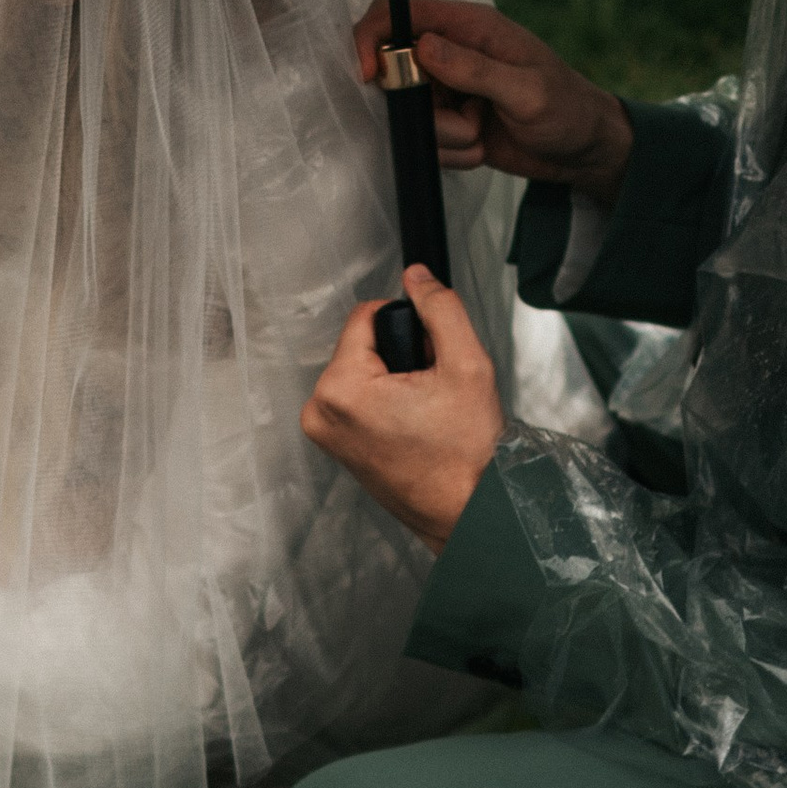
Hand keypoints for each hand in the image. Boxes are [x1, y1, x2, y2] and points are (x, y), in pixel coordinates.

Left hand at [302, 272, 503, 552]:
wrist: (466, 511)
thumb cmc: (466, 456)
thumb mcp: (467, 365)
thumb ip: (440, 309)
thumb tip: (417, 276)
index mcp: (341, 389)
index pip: (365, 315)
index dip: (407, 325)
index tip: (430, 359)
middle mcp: (320, 411)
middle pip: (362, 344)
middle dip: (401, 357)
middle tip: (432, 392)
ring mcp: (324, 432)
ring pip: (362, 371)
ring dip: (396, 380)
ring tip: (425, 412)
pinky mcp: (335, 446)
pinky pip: (359, 399)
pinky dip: (386, 402)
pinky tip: (414, 425)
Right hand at [352, 0, 631, 198]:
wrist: (584, 151)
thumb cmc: (568, 110)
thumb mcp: (527, 91)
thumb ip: (474, 68)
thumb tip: (421, 46)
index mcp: (470, 27)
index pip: (398, 12)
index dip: (372, 37)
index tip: (369, 77)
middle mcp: (451, 52)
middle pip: (395, 72)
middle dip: (422, 108)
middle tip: (467, 119)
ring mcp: (446, 89)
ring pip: (409, 114)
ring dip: (445, 136)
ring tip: (483, 133)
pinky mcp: (446, 122)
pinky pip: (424, 140)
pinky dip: (451, 152)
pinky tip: (482, 148)